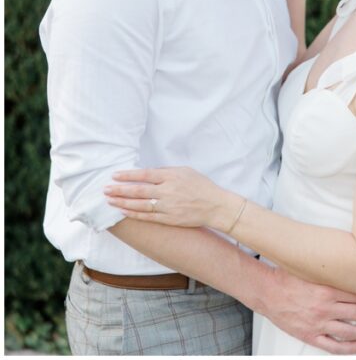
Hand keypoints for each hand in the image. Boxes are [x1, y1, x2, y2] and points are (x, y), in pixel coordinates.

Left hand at [105, 167, 236, 229]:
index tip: (114, 175)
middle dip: (119, 190)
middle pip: (138, 190)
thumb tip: (148, 173)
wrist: (216, 206)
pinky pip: (147, 216)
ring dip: (123, 202)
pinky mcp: (168, 219)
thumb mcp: (187, 172)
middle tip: (105, 189)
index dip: (128, 175)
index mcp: (172, 177)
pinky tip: (124, 211)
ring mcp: (167, 206)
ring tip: (110, 200)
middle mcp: (168, 191)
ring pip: (139, 205)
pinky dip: (134, 214)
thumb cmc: (202, 186)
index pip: (145, 175)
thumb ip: (167, 172)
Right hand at [262, 266, 355, 354]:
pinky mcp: (309, 335)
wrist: (267, 291)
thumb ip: (334, 273)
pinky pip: (333, 346)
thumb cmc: (289, 277)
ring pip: (350, 332)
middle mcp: (325, 308)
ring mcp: (317, 324)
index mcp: (327, 290)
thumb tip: (355, 268)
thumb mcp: (314, 270)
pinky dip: (350, 348)